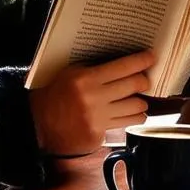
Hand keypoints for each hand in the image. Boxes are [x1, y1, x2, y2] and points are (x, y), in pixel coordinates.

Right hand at [29, 49, 154, 155]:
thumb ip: (93, 68)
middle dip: (144, 80)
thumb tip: (122, 64)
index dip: (142, 61)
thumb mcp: (69, 73)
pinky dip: (133, 117)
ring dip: (141, 102)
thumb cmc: (53, 94)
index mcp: (85, 78)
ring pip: (136, 106)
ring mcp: (98, 117)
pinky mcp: (99, 132)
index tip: (151, 57)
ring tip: (138, 99)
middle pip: (134, 85)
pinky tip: (131, 114)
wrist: (37, 123)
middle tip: (145, 79)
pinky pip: (126, 123)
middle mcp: (94, 97)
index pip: (123, 66)